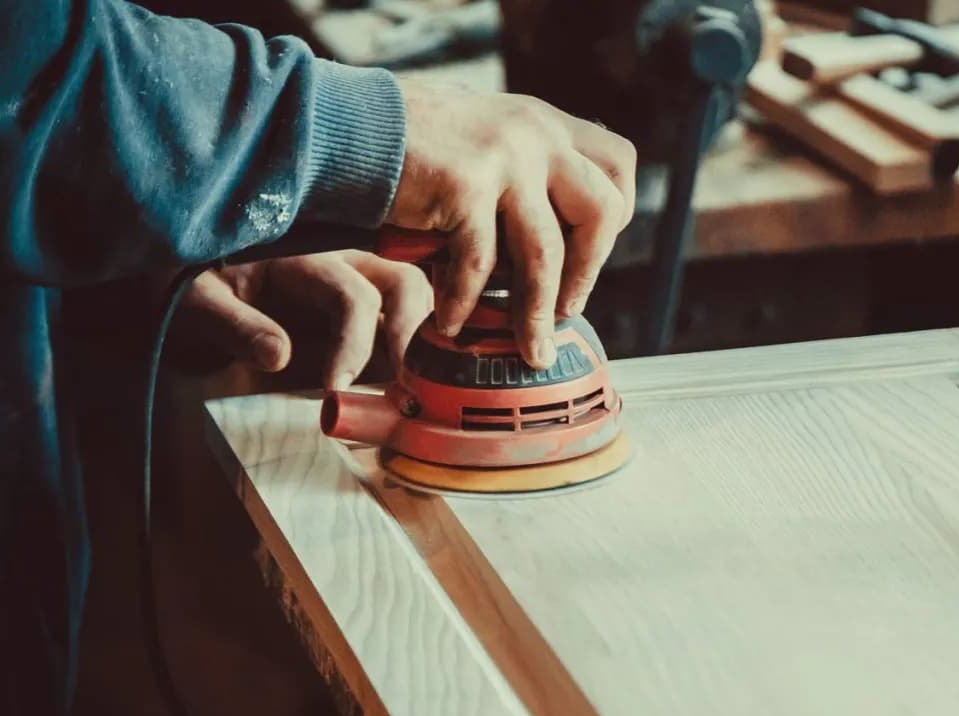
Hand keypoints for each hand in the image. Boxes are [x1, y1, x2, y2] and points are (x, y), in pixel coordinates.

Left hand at [178, 251, 432, 389]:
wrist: (196, 285)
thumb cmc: (197, 288)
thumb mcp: (198, 302)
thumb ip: (235, 324)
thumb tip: (278, 355)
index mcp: (305, 258)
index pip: (352, 296)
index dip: (354, 345)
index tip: (337, 391)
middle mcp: (345, 264)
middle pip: (405, 285)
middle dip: (413, 337)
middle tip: (407, 390)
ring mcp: (362, 285)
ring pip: (417, 300)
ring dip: (425, 343)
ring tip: (415, 391)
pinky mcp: (367, 311)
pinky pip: (407, 323)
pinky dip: (420, 351)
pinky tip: (412, 388)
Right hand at [387, 80, 635, 368]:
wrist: (339, 125)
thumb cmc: (406, 149)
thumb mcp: (484, 141)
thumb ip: (524, 175)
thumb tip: (557, 247)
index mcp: (545, 122)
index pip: (619, 166)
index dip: (613, 219)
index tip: (586, 257)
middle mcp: (535, 132)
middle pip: (601, 211)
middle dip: (587, 273)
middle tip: (565, 312)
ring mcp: (503, 155)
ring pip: (545, 253)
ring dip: (536, 313)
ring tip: (530, 350)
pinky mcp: (464, 184)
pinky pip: (480, 265)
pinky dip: (465, 303)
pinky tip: (450, 322)